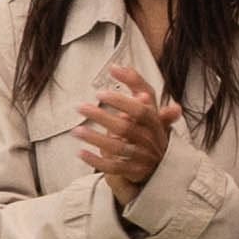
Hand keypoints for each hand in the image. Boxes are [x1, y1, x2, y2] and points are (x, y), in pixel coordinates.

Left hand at [78, 57, 178, 195]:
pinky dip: (97, 161)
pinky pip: (114, 168)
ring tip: (76, 131)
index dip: (122, 101)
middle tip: (80, 107)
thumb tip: (116, 66)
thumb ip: (135, 86)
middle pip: (126, 128)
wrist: (163, 167)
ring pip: (118, 148)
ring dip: (95, 139)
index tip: (99, 92)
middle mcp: (152, 140)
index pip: (142, 111)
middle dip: (102, 117)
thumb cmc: (148, 130)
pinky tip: (81, 153)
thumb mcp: (147, 108)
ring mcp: (144, 157)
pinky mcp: (135, 172)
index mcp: (155, 123)